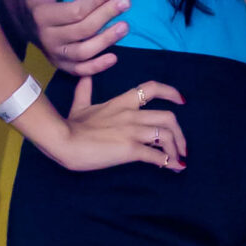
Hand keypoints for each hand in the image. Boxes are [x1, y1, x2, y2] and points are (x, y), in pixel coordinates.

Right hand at [25, 0, 127, 79]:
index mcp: (41, 15)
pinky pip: (81, 71)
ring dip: (107, 41)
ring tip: (125, 26)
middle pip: (82, 30)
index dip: (94, 2)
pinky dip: (97, 67)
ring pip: (84, 52)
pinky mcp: (63, 66)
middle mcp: (47, 37)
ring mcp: (55, 54)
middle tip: (125, 3)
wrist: (27, 23)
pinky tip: (114, 58)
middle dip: (106, 15)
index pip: (73, 12)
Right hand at [48, 76, 185, 172]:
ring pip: (167, 136)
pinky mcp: (130, 149)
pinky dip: (169, 163)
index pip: (152, 88)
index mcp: (122, 103)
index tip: (181, 100)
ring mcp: (132, 132)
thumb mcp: (79, 105)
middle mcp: (132, 115)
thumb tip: (84, 77)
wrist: (63, 141)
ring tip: (178, 160)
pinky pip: (157, 156)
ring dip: (176, 149)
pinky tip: (174, 168)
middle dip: (180, 133)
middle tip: (182, 146)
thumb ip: (85, 91)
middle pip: (168, 117)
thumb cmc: (70, 126)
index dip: (171, 92)